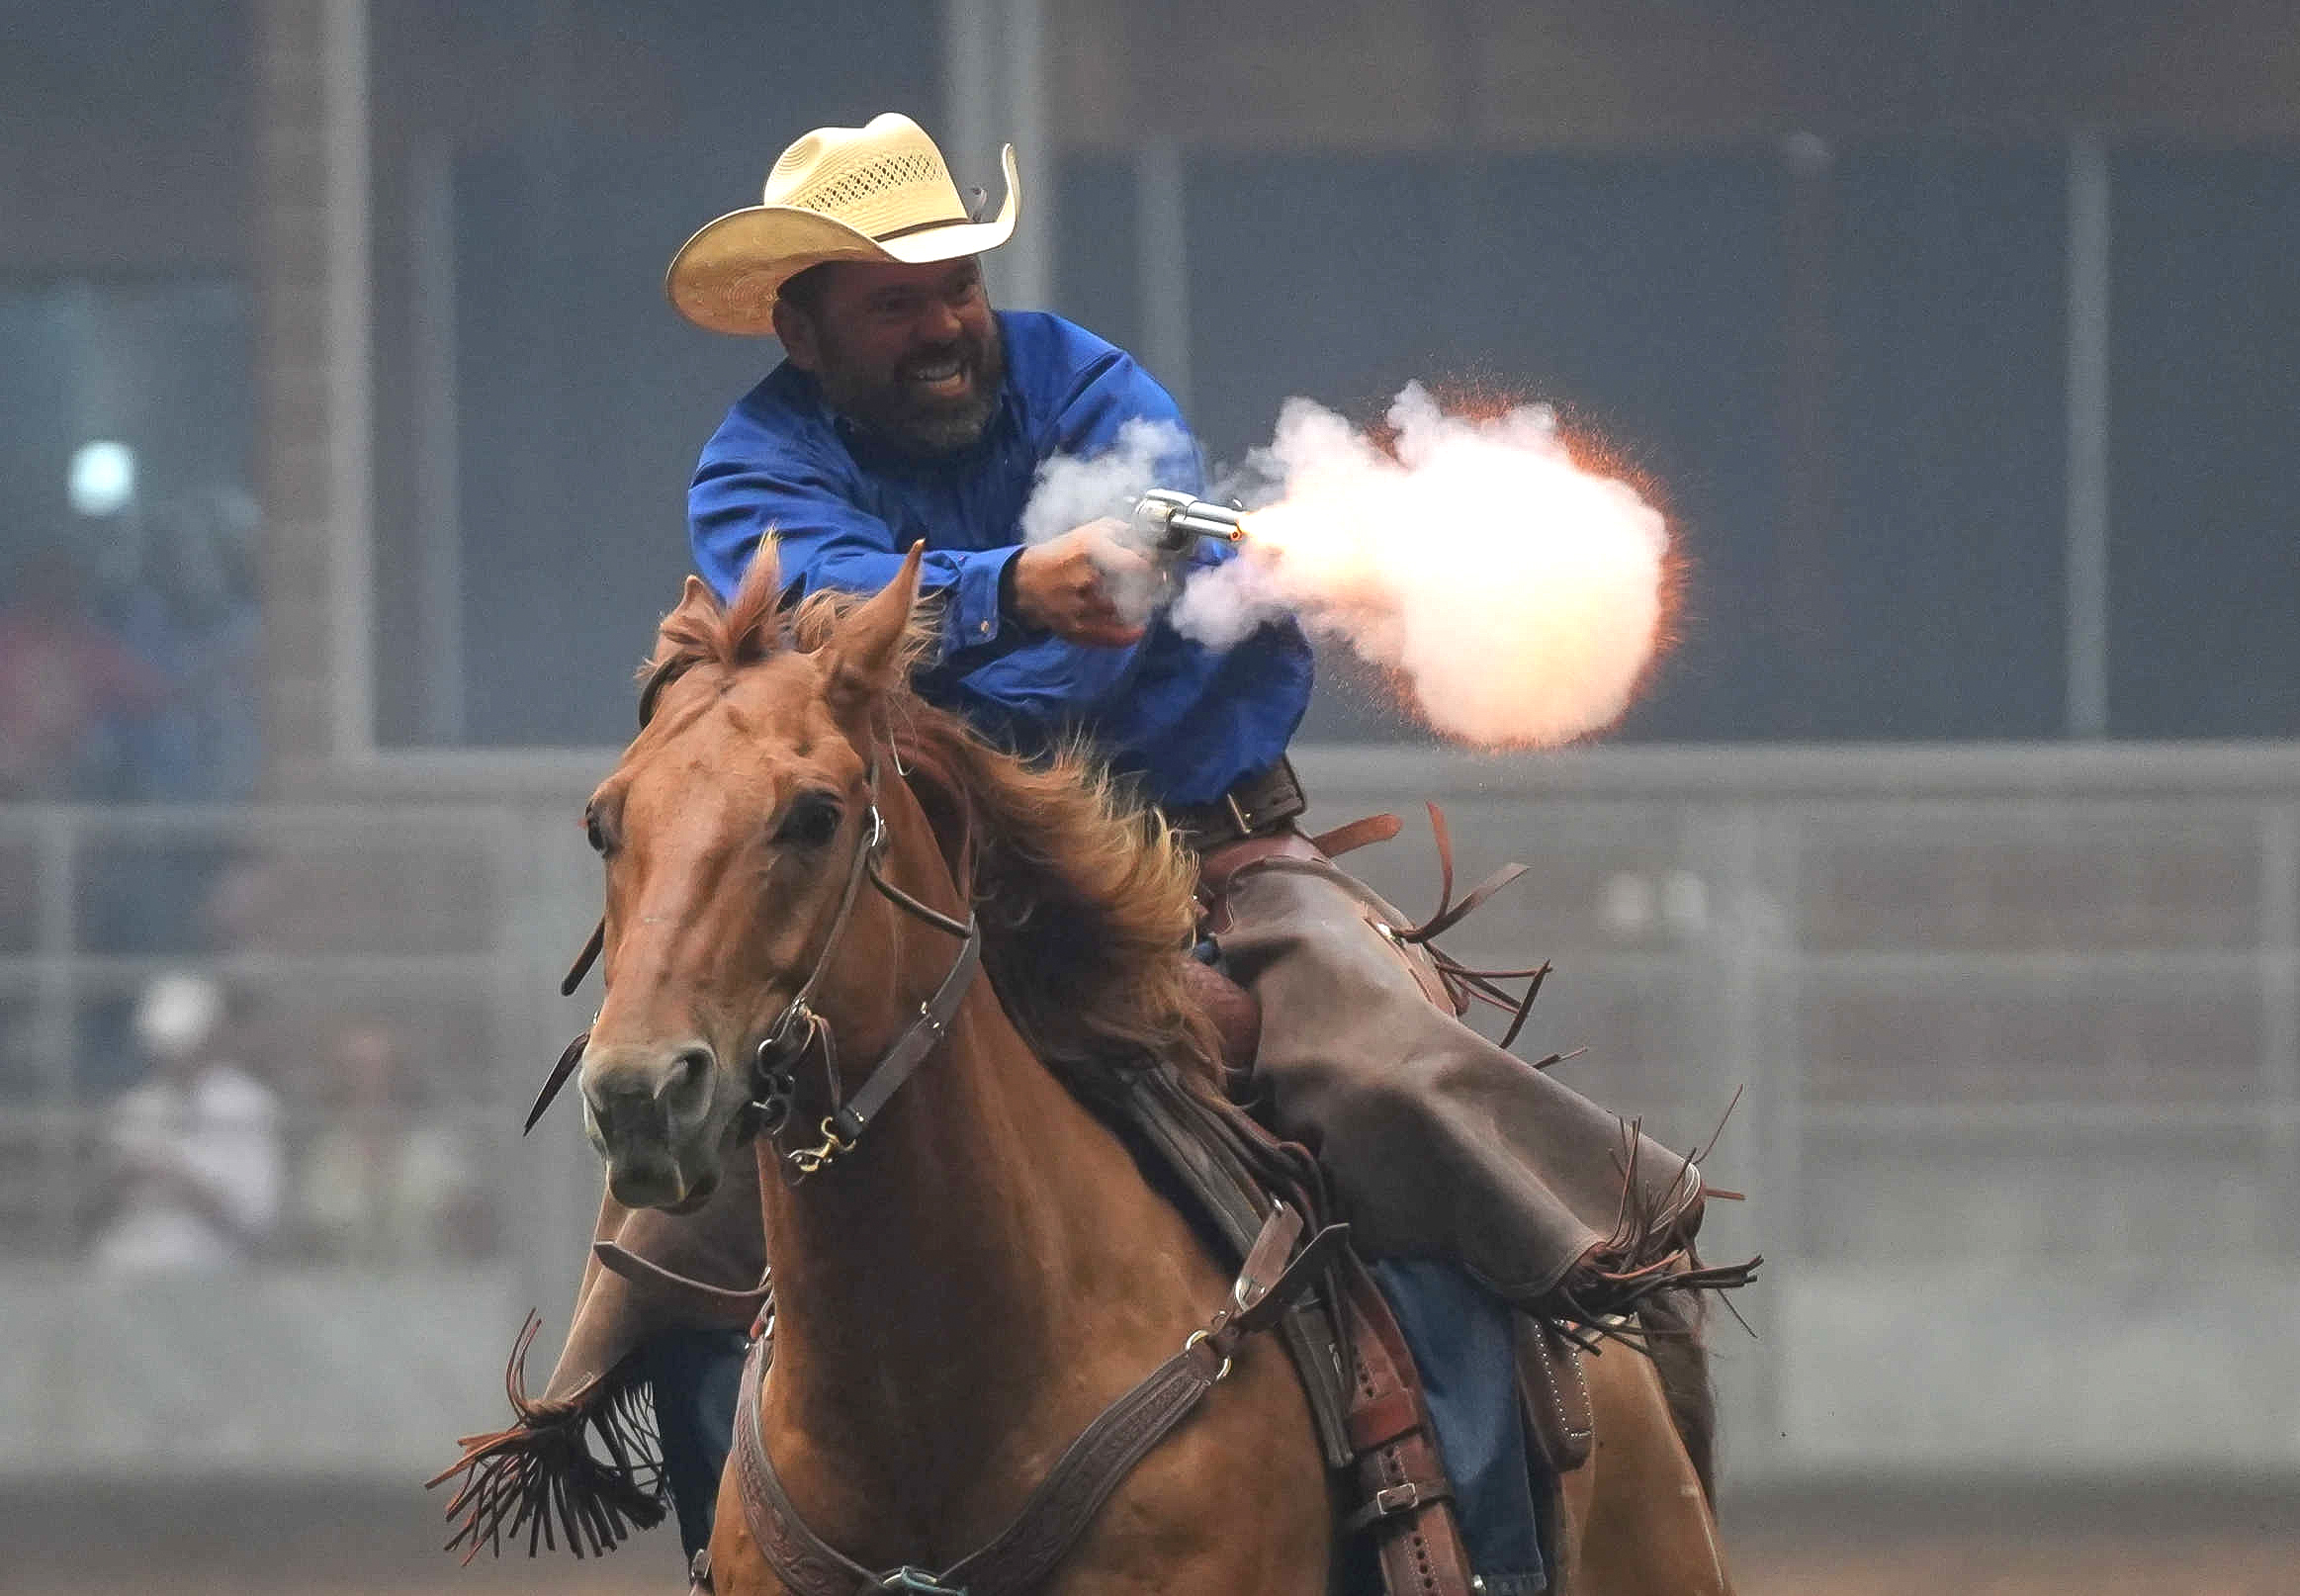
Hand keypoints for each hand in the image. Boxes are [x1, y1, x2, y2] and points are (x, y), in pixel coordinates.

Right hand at [1010, 520, 1151, 646]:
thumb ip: (1122, 531)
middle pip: (1137, 590)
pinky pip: (1113, 637)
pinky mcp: (1077, 630)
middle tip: (1153, 583)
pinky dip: (1130, 634)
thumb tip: (1150, 541)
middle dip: (1150, 587)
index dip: (1153, 566)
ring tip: (1141, 600)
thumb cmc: (1062, 554)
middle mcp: (1087, 579)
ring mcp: (1082, 607)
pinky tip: (1137, 627)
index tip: (1154, 566)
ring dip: (1141, 608)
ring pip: (1128, 613)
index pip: (1139, 564)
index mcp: (1090, 550)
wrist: (1026, 583)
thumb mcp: (1089, 530)